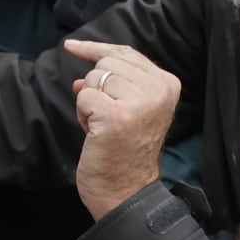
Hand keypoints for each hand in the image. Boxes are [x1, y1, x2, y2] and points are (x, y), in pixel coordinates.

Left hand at [68, 39, 182, 218]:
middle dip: (96, 88)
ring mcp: (139, 102)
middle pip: (106, 63)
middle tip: (107, 118)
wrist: (127, 192)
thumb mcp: (131, 110)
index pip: (125, 53)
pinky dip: (83, 116)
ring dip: (89, 104)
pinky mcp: (116, 115)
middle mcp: (158, 89)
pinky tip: (96, 134)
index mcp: (167, 84)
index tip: (72, 46)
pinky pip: (84, 97)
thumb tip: (80, 76)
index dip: (95, 49)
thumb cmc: (126, 153)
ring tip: (104, 128)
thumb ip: (114, 84)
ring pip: (94, 79)